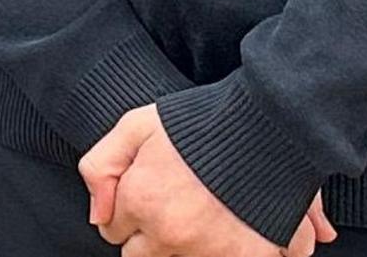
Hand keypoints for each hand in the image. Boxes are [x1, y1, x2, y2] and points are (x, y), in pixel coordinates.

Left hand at [78, 106, 312, 255]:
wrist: (269, 125)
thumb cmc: (201, 122)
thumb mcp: (136, 126)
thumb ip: (101, 167)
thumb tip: (97, 216)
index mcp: (141, 200)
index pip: (113, 230)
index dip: (128, 212)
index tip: (147, 197)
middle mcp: (170, 233)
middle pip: (141, 256)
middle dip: (150, 236)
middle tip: (174, 208)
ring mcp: (208, 250)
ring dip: (185, 245)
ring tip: (203, 214)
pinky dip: (225, 252)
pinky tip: (229, 229)